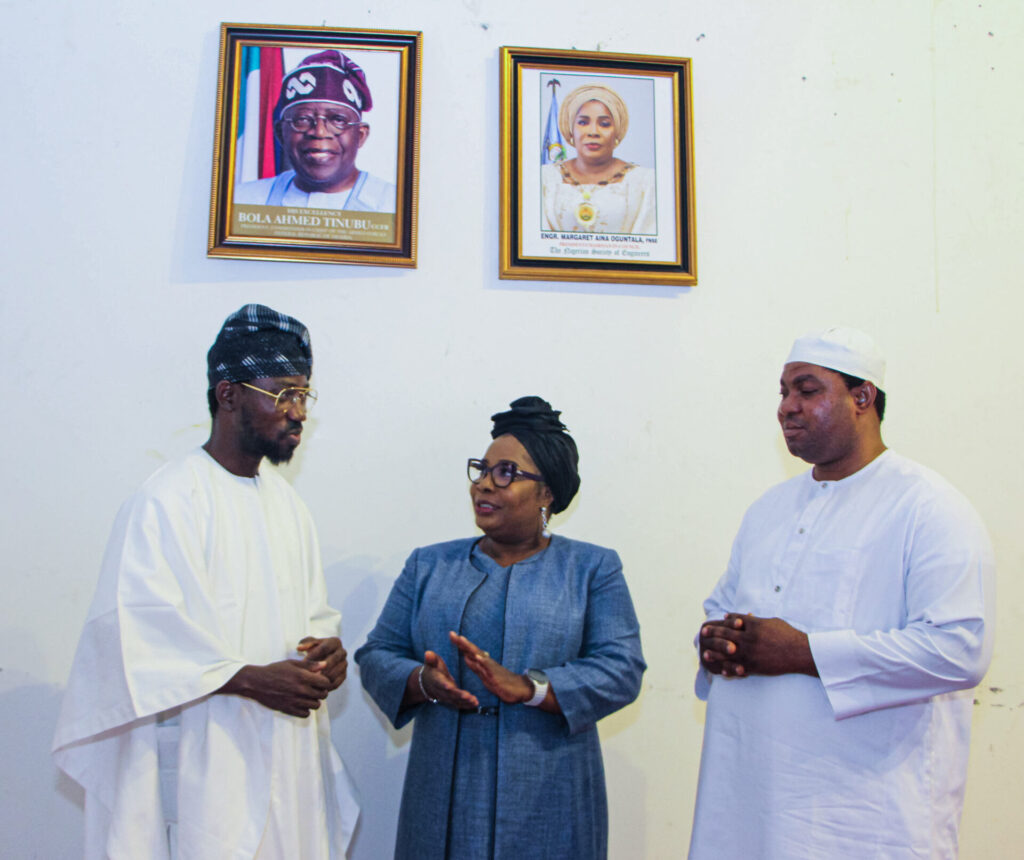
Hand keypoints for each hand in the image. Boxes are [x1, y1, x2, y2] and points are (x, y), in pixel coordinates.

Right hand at [218, 660, 331, 716]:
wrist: (256, 682)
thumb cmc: (274, 670)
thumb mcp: (292, 663)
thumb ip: (309, 665)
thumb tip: (325, 665)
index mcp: (302, 676)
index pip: (325, 683)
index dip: (326, 681)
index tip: (321, 681)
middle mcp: (300, 690)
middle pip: (322, 695)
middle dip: (322, 691)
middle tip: (316, 689)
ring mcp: (294, 701)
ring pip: (315, 705)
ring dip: (314, 701)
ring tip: (308, 696)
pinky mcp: (288, 709)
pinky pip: (305, 714)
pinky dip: (306, 709)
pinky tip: (301, 703)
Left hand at [297, 636, 347, 689]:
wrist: (322, 660)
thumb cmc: (314, 651)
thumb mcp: (310, 645)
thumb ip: (305, 644)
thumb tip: (299, 647)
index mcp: (335, 642)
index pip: (325, 647)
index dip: (314, 654)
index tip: (304, 661)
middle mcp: (342, 652)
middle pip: (333, 659)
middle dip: (320, 667)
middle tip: (309, 673)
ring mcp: (344, 664)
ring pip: (335, 672)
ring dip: (323, 677)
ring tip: (312, 681)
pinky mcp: (343, 675)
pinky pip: (337, 682)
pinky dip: (327, 686)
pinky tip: (316, 687)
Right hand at [416, 650, 479, 709]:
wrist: (428, 683)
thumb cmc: (433, 669)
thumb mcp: (431, 662)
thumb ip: (431, 659)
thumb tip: (428, 653)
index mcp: (436, 680)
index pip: (440, 683)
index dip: (445, 685)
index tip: (450, 686)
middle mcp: (441, 691)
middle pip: (450, 694)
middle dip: (459, 696)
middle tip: (469, 697)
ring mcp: (446, 697)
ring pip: (455, 701)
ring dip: (465, 702)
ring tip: (475, 702)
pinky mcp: (451, 700)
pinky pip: (459, 704)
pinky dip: (467, 705)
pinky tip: (475, 704)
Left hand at [450, 631, 533, 704]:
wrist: (519, 688)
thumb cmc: (502, 681)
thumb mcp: (485, 675)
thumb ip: (476, 667)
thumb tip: (466, 657)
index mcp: (483, 663)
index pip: (469, 651)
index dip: (460, 644)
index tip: (451, 634)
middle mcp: (486, 663)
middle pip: (472, 650)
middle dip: (462, 642)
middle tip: (452, 634)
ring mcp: (491, 668)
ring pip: (479, 656)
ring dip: (470, 648)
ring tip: (462, 640)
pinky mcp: (496, 676)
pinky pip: (489, 668)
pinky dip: (483, 662)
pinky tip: (478, 657)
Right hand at [699, 615, 746, 676]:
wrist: (715, 646)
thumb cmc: (730, 632)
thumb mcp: (732, 626)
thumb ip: (741, 622)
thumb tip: (751, 614)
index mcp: (708, 626)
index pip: (721, 624)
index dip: (731, 623)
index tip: (740, 623)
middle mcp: (704, 640)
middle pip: (716, 642)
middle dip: (724, 645)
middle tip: (733, 648)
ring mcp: (705, 653)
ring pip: (718, 659)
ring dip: (730, 664)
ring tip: (741, 668)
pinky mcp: (709, 666)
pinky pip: (721, 669)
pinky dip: (731, 672)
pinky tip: (741, 674)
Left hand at [700, 614, 816, 677]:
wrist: (800, 653)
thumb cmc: (788, 635)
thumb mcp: (772, 622)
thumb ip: (756, 620)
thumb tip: (744, 615)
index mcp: (754, 625)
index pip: (734, 620)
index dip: (725, 620)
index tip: (719, 619)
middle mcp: (750, 638)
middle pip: (726, 634)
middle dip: (714, 633)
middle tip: (703, 633)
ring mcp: (751, 653)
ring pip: (727, 652)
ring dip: (715, 652)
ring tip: (705, 652)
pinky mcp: (754, 666)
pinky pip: (737, 667)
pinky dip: (728, 668)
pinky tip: (721, 669)